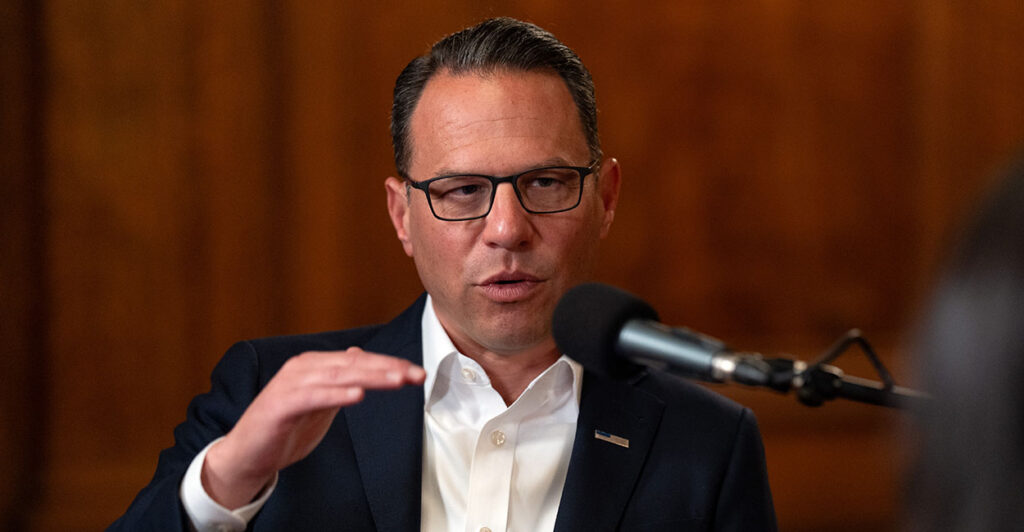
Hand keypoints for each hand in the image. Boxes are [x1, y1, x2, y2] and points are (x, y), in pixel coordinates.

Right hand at [200, 347, 425, 508]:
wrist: (247, 455)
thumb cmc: (285, 429)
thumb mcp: (321, 402)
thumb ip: (340, 380)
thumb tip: (361, 357)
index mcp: (315, 365)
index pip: (360, 361)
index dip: (390, 365)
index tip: (418, 373)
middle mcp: (303, 368)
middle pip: (353, 364)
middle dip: (388, 368)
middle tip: (417, 374)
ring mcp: (290, 384)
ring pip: (338, 376)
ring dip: (370, 377)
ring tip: (397, 380)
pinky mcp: (280, 405)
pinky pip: (313, 396)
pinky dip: (336, 394)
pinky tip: (358, 395)